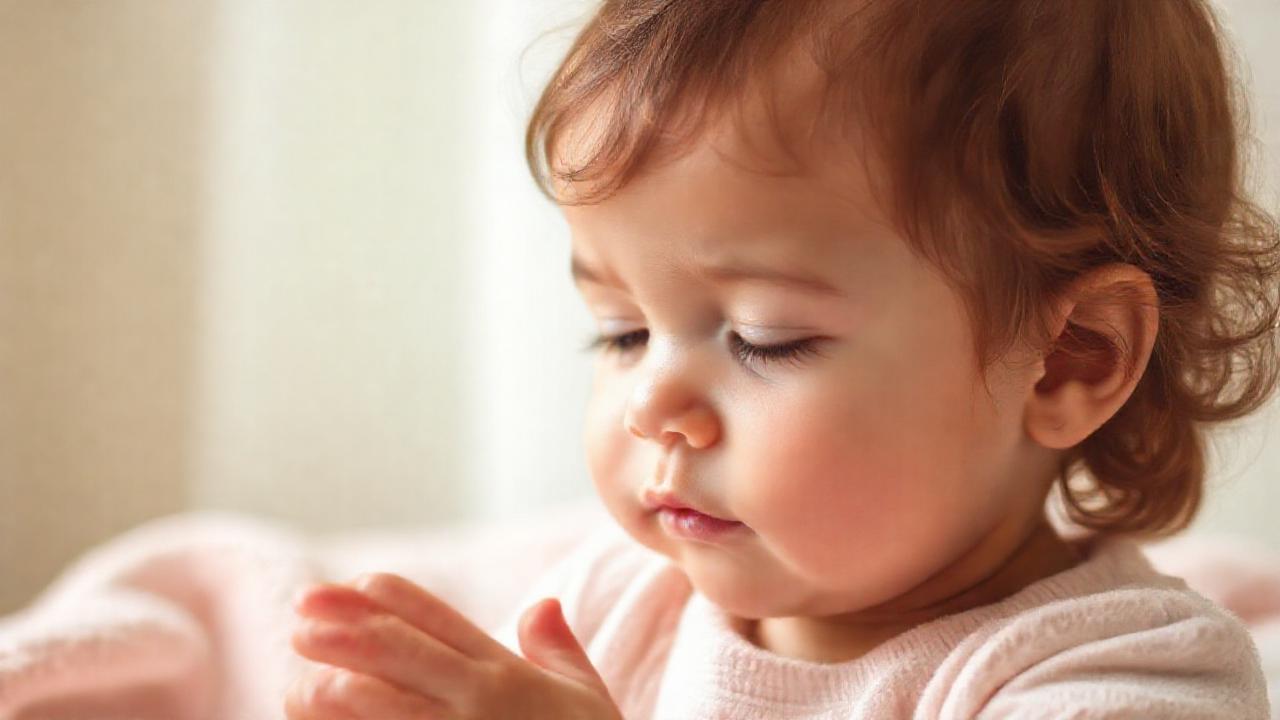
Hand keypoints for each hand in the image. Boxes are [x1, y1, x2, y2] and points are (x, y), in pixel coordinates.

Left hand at [284, 572, 623, 719]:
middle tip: (301, 613)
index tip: (353, 585)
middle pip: (401, 650)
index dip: (392, 597)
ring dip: (334, 690)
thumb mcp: (587, 700)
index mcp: (507, 673)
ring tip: (301, 685)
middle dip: (347, 628)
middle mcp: (480, 700)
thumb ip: (561, 651)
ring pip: (382, 703)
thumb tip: (542, 604)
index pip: (441, 618)